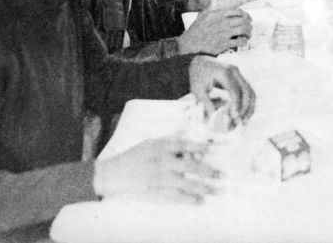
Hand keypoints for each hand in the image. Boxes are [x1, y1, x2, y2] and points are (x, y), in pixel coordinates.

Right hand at [93, 137, 218, 203]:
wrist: (110, 175)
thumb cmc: (131, 157)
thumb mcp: (149, 143)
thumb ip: (168, 139)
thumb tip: (185, 132)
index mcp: (160, 147)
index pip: (185, 145)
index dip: (201, 147)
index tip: (214, 150)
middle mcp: (161, 161)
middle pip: (190, 166)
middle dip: (208, 171)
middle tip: (222, 175)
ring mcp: (158, 178)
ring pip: (186, 183)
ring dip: (204, 188)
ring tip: (216, 191)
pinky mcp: (154, 192)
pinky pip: (175, 197)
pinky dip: (188, 199)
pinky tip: (199, 201)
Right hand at [178, 9, 252, 54]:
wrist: (188, 47)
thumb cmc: (195, 32)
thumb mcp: (201, 16)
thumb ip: (209, 5)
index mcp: (216, 14)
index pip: (237, 11)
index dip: (246, 15)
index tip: (248, 19)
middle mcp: (221, 21)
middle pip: (242, 20)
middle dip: (249, 25)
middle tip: (250, 29)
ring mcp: (223, 32)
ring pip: (243, 29)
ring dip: (248, 32)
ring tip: (248, 36)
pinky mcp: (223, 43)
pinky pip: (240, 41)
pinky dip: (244, 41)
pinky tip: (243, 43)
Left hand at [189, 55, 255, 121]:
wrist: (201, 62)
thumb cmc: (198, 75)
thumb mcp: (197, 89)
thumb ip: (206, 103)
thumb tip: (213, 117)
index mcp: (225, 72)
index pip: (235, 90)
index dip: (236, 104)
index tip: (234, 117)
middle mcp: (235, 71)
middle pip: (247, 90)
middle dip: (246, 108)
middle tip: (241, 122)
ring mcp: (239, 74)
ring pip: (250, 92)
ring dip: (250, 107)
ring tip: (244, 122)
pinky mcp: (240, 79)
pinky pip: (248, 91)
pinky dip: (248, 104)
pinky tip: (244, 114)